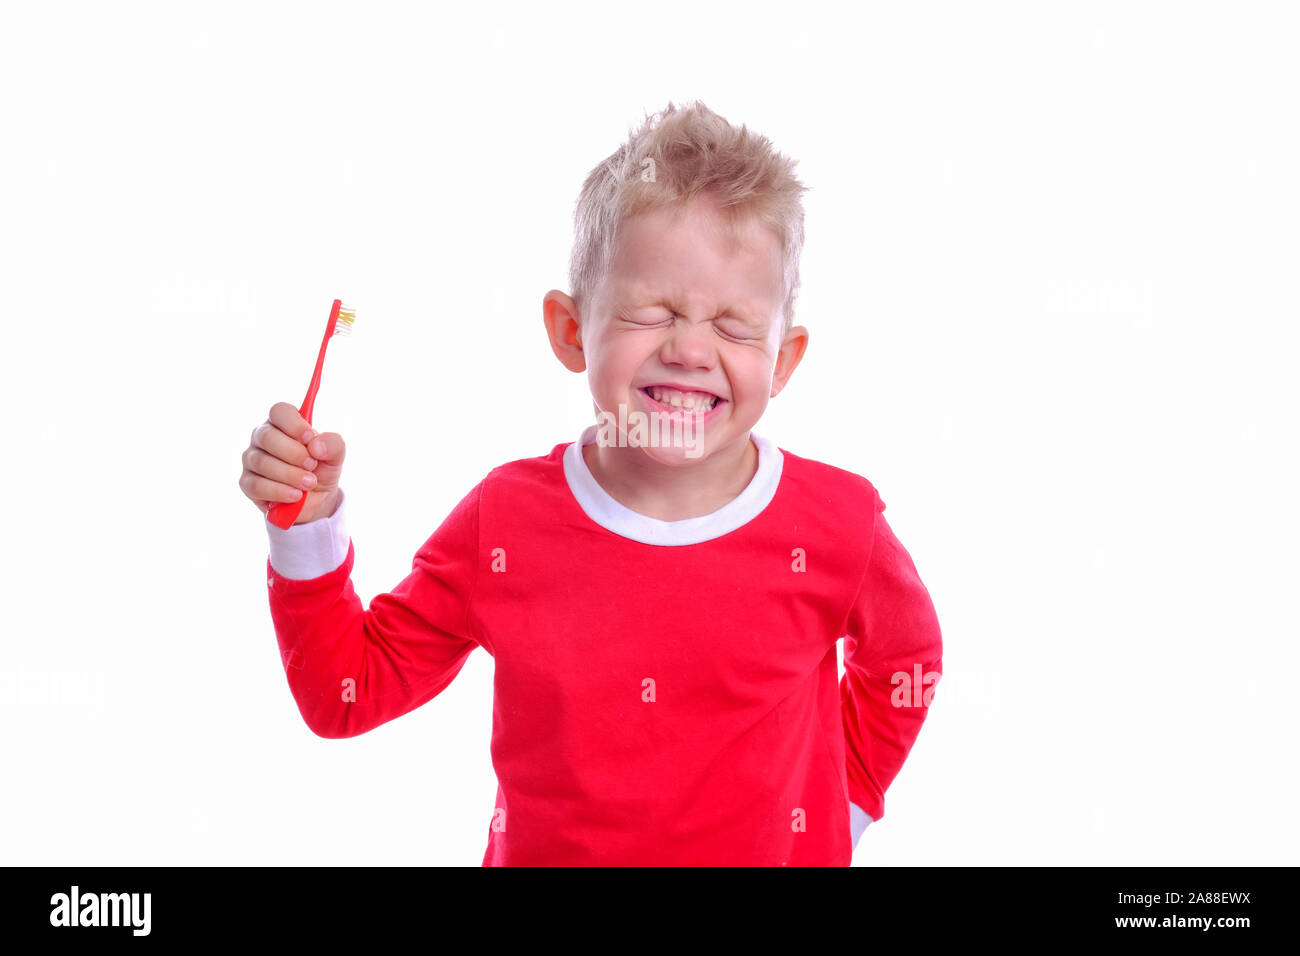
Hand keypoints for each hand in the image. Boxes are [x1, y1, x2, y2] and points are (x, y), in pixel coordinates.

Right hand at [239, 402, 345, 523]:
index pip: (279, 411)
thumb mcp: (335, 456)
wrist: (316, 499)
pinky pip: (256, 485)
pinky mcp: (247, 483)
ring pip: (262, 462)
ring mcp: (252, 460)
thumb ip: (333, 444)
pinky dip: (279, 491)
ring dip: (290, 475)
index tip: (310, 438)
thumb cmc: (321, 469)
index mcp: (283, 424)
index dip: (294, 424)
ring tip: (309, 483)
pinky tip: (295, 495)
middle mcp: (262, 438)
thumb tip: (316, 445)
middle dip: (294, 453)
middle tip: (312, 465)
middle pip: (267, 436)